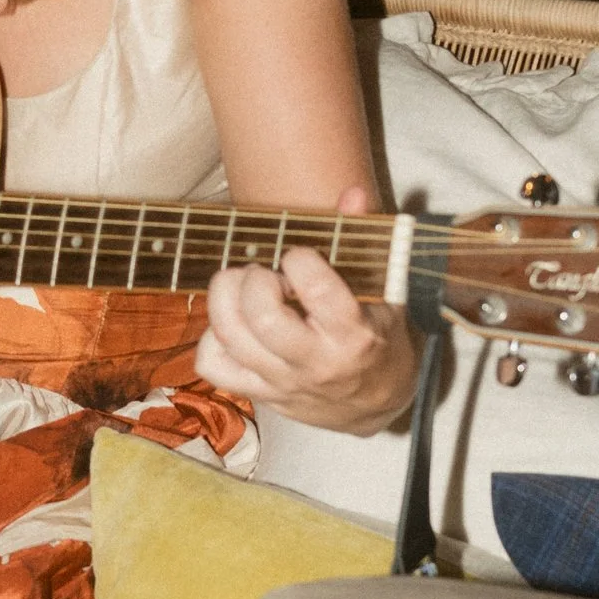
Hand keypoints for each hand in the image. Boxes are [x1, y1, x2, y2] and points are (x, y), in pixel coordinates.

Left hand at [196, 189, 417, 433]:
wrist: (377, 404)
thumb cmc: (380, 336)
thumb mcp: (386, 292)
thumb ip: (364, 242)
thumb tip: (352, 194)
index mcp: (353, 334)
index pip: (315, 288)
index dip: (299, 259)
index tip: (300, 256)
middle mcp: (315, 362)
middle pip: (263, 315)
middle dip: (255, 279)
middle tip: (266, 272)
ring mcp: (283, 382)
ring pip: (230, 336)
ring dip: (225, 297)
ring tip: (242, 285)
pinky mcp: (260, 394)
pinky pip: (213, 365)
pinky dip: (213, 338)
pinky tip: (234, 323)